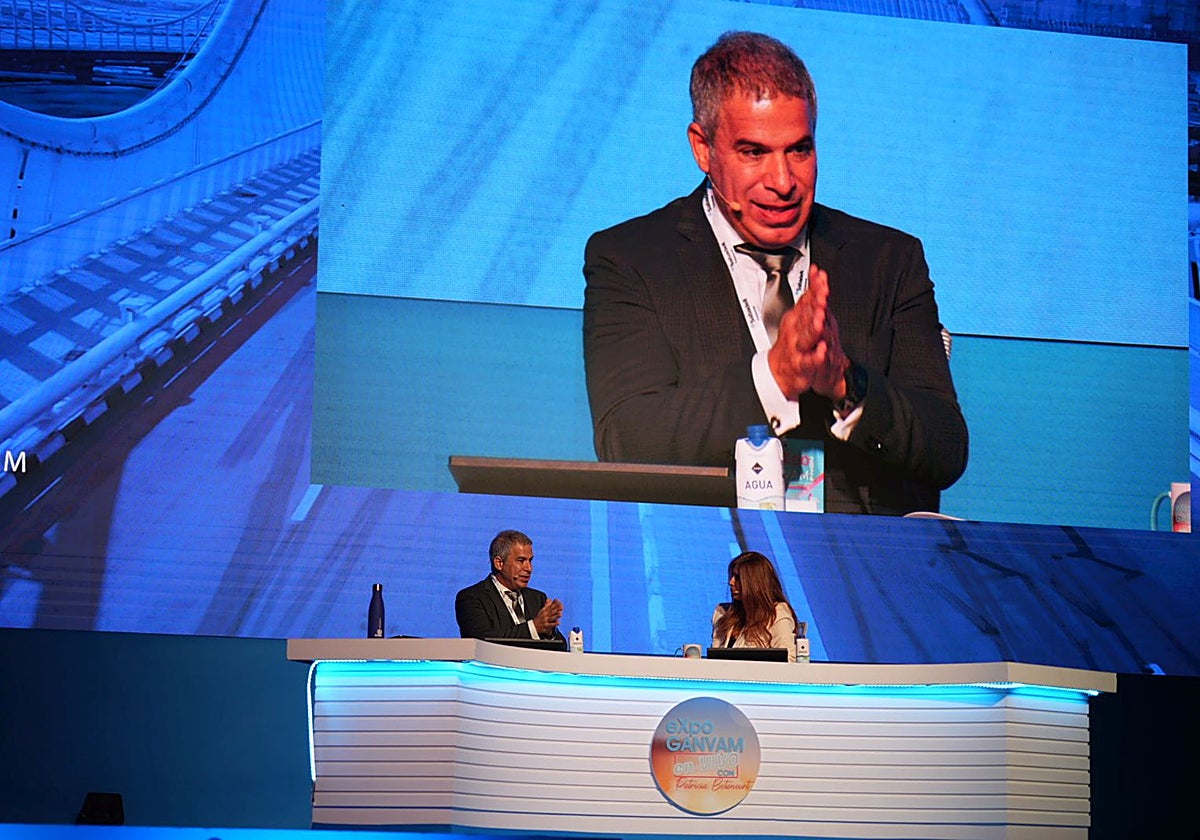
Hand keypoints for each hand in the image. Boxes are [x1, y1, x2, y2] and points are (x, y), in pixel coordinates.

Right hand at [533, 597, 562, 635]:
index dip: (555, 603)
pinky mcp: (546, 626)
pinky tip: (558, 622)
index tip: (558, 601)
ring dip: (556, 616)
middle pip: (552, 611)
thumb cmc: (539, 618)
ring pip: (552, 618)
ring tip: (560, 614)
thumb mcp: (542, 610)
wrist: (534, 626)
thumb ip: (546, 605)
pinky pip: (550, 625)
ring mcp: (546, 620)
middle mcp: (545, 615)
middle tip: (562, 607)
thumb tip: (549, 599)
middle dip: (557, 609)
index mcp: (545, 610)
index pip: (550, 606)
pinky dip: (554, 624)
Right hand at [768, 262, 848, 400]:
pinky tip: (821, 351)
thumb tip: (818, 275)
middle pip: (806, 314)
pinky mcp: (800, 364)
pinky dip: (814, 356)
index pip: (806, 298)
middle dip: (815, 304)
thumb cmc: (793, 343)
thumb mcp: (799, 316)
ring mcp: (797, 347)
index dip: (815, 287)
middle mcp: (795, 330)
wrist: (779, 371)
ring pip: (806, 336)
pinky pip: (807, 360)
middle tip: (823, 294)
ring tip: (820, 320)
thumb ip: (810, 296)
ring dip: (813, 327)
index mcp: (796, 317)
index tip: (821, 276)